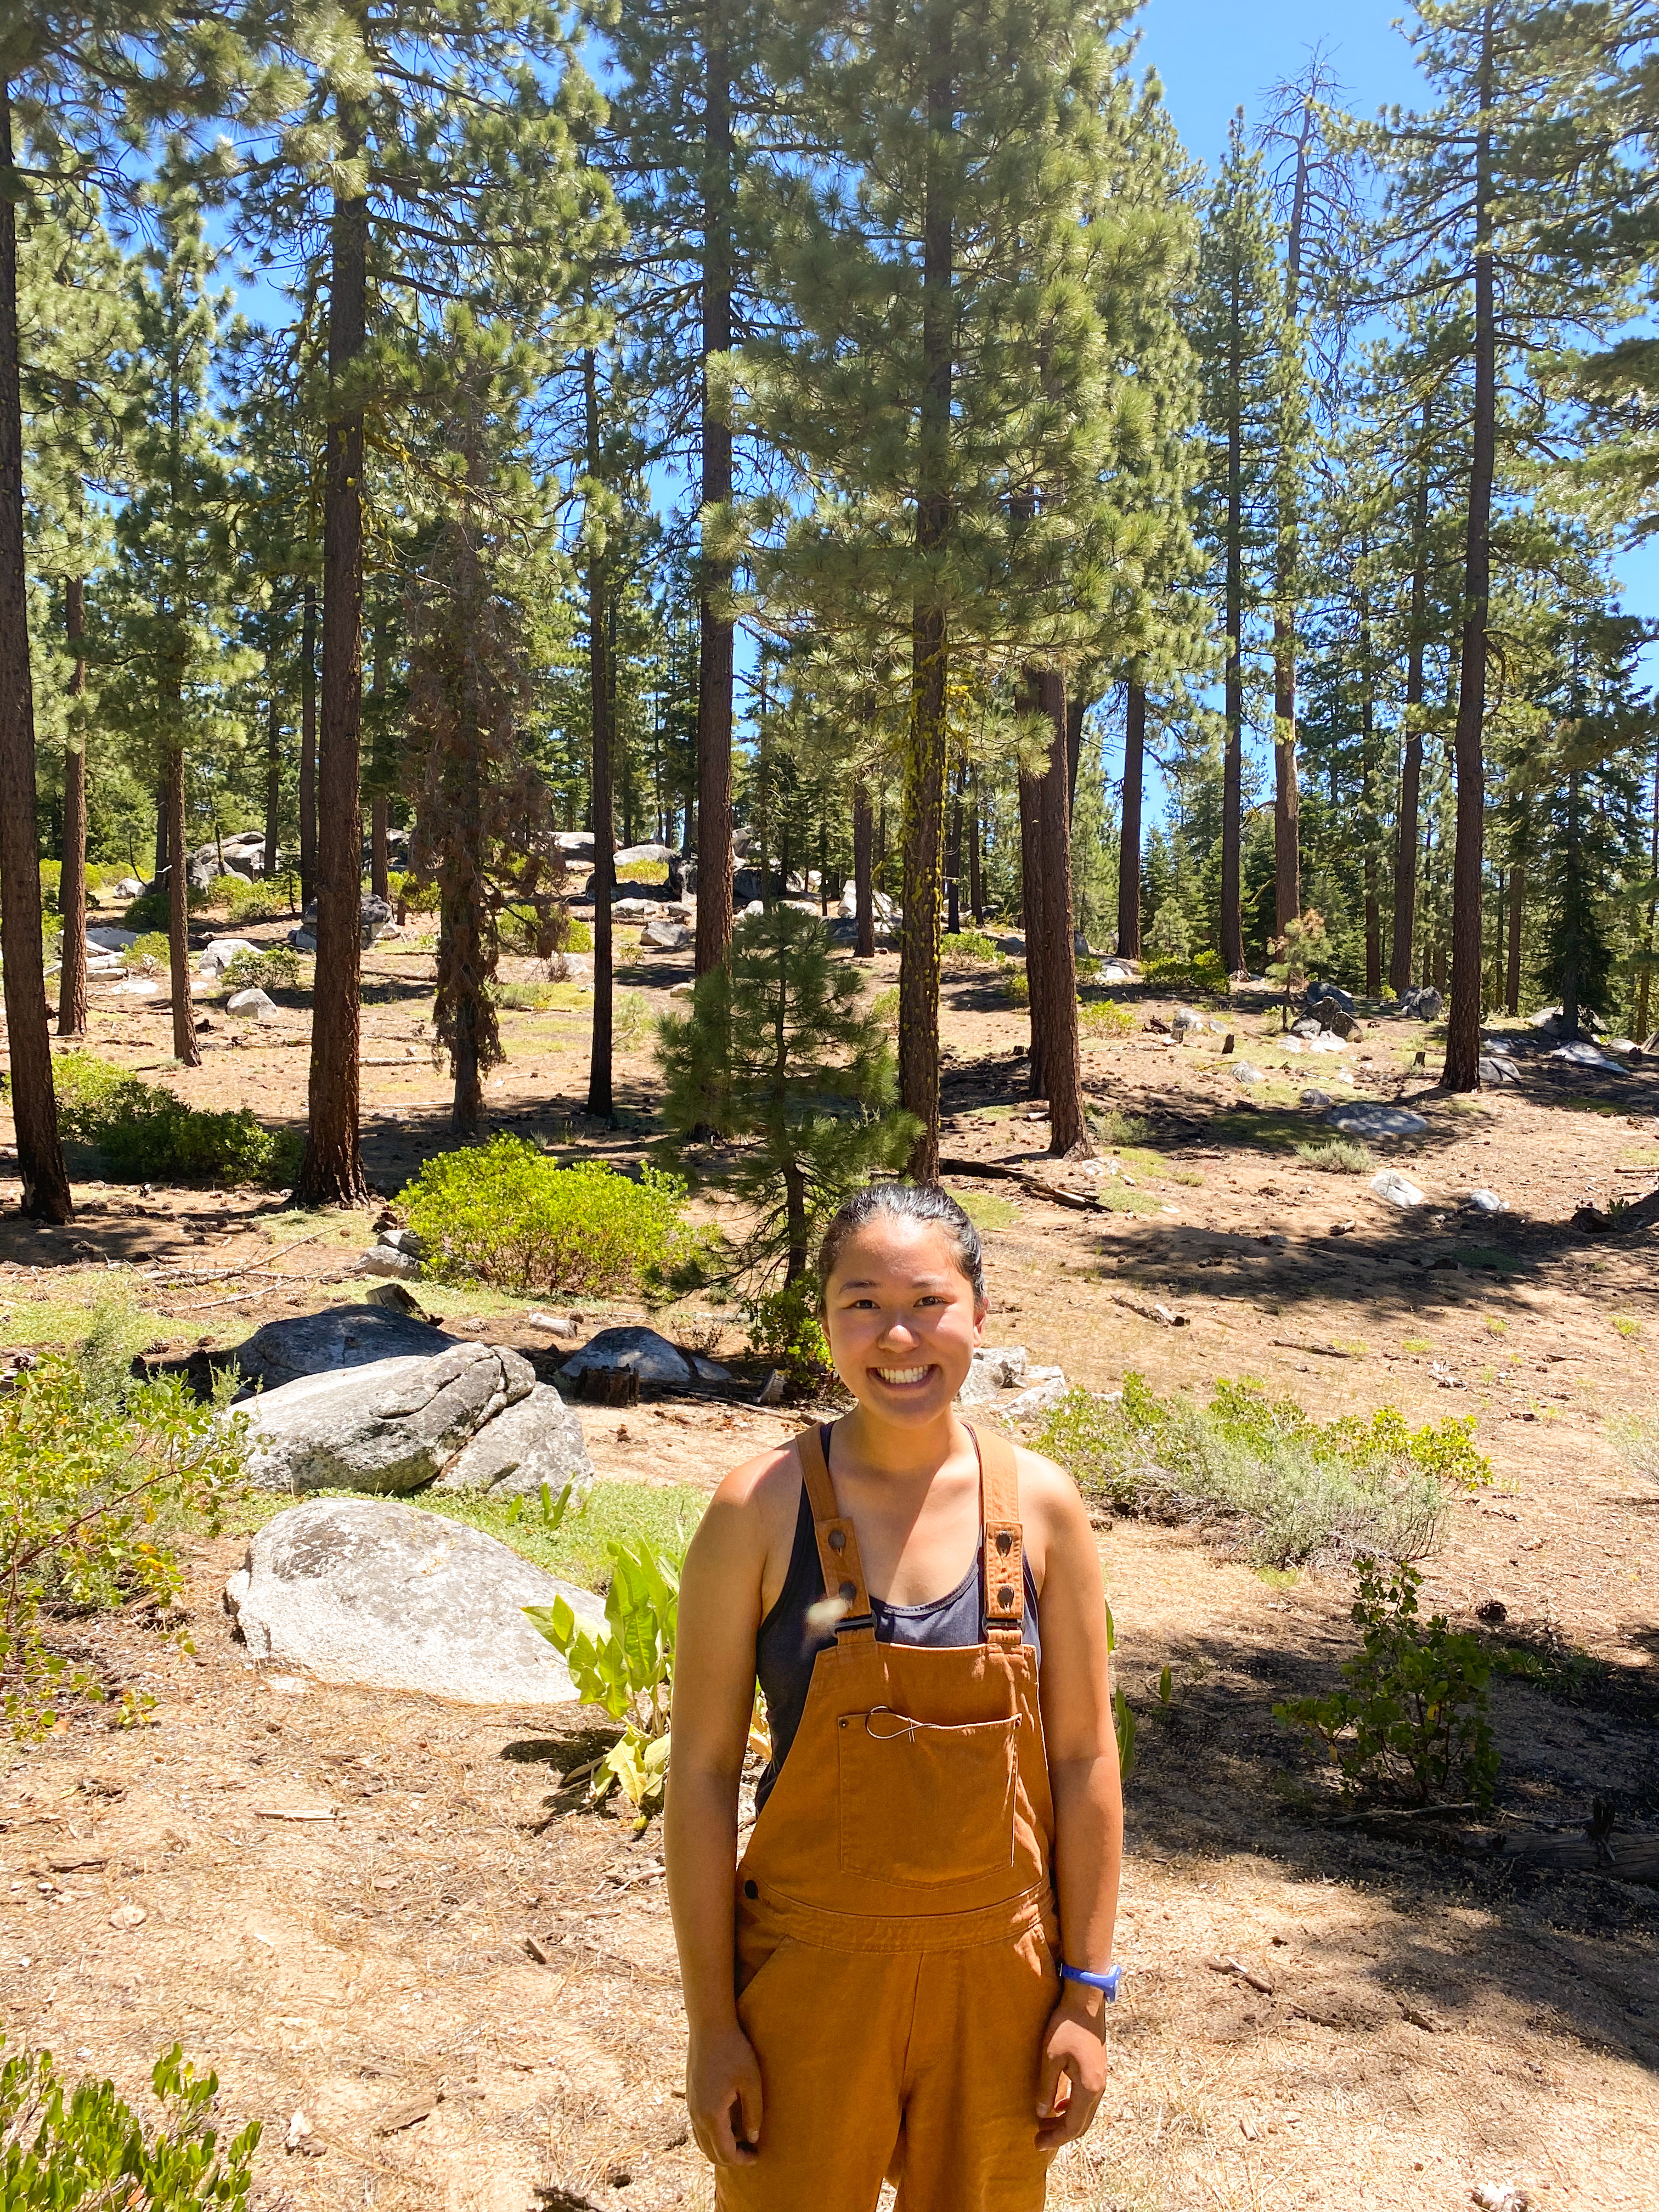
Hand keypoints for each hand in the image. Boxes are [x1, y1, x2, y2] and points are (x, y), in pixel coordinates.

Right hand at [687, 2023, 762, 2166]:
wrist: (709, 2025)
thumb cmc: (734, 2050)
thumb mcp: (751, 2082)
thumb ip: (753, 2113)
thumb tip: (753, 2138)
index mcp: (711, 2115)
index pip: (725, 2153)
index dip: (743, 2160)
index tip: (758, 2155)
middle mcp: (696, 2115)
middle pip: (711, 2153)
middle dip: (731, 2158)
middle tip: (751, 2151)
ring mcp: (690, 2106)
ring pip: (702, 2142)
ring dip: (720, 2147)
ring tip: (742, 2139)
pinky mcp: (690, 2096)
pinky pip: (699, 2127)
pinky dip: (713, 2134)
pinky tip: (729, 2123)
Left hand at [1034, 1993, 1106, 2150]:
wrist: (1086, 2001)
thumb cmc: (1065, 2026)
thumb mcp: (1050, 2057)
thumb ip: (1047, 2087)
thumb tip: (1042, 2113)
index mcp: (1088, 2087)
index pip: (1073, 2125)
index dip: (1056, 2137)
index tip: (1037, 2143)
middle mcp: (1098, 2088)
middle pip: (1082, 2123)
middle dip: (1061, 2134)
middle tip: (1039, 2138)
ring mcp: (1101, 2079)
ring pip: (1086, 2112)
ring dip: (1067, 2121)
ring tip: (1046, 2124)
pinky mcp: (1098, 2070)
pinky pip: (1087, 2100)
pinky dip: (1073, 2109)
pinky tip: (1059, 2104)